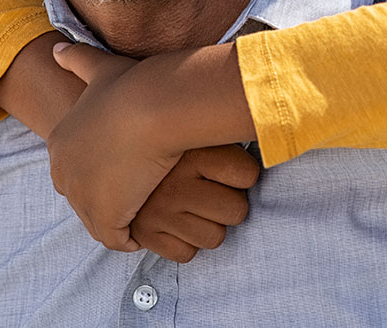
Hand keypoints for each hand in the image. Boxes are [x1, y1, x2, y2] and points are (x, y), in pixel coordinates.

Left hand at [48, 40, 258, 254]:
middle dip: (108, 196)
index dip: (103, 166)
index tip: (127, 162)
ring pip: (100, 219)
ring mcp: (82, 198)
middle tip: (138, 187)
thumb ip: (75, 60)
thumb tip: (55, 48)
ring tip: (145, 206)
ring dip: (120, 217)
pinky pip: (116, 238)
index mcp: (59, 142)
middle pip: (85, 194)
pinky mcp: (107, 217)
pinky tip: (147, 224)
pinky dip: (130, 237)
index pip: (77, 165)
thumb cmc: (133, 85)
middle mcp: (63, 173)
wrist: (154, 106)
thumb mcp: (99, 67)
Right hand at [132, 145, 259, 262]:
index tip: (230, 167)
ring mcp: (159, 212)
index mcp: (193, 152)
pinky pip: (187, 254)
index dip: (244, 173)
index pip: (247, 175)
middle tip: (212, 189)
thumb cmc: (174, 145)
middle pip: (237, 211)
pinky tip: (178, 219)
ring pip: (215, 238)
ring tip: (194, 204)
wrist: (123, 154)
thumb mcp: (201, 131)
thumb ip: (228, 136)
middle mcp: (175, 184)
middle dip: (229, 203)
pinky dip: (185, 241)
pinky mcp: (146, 235)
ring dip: (209, 224)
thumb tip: (263, 133)